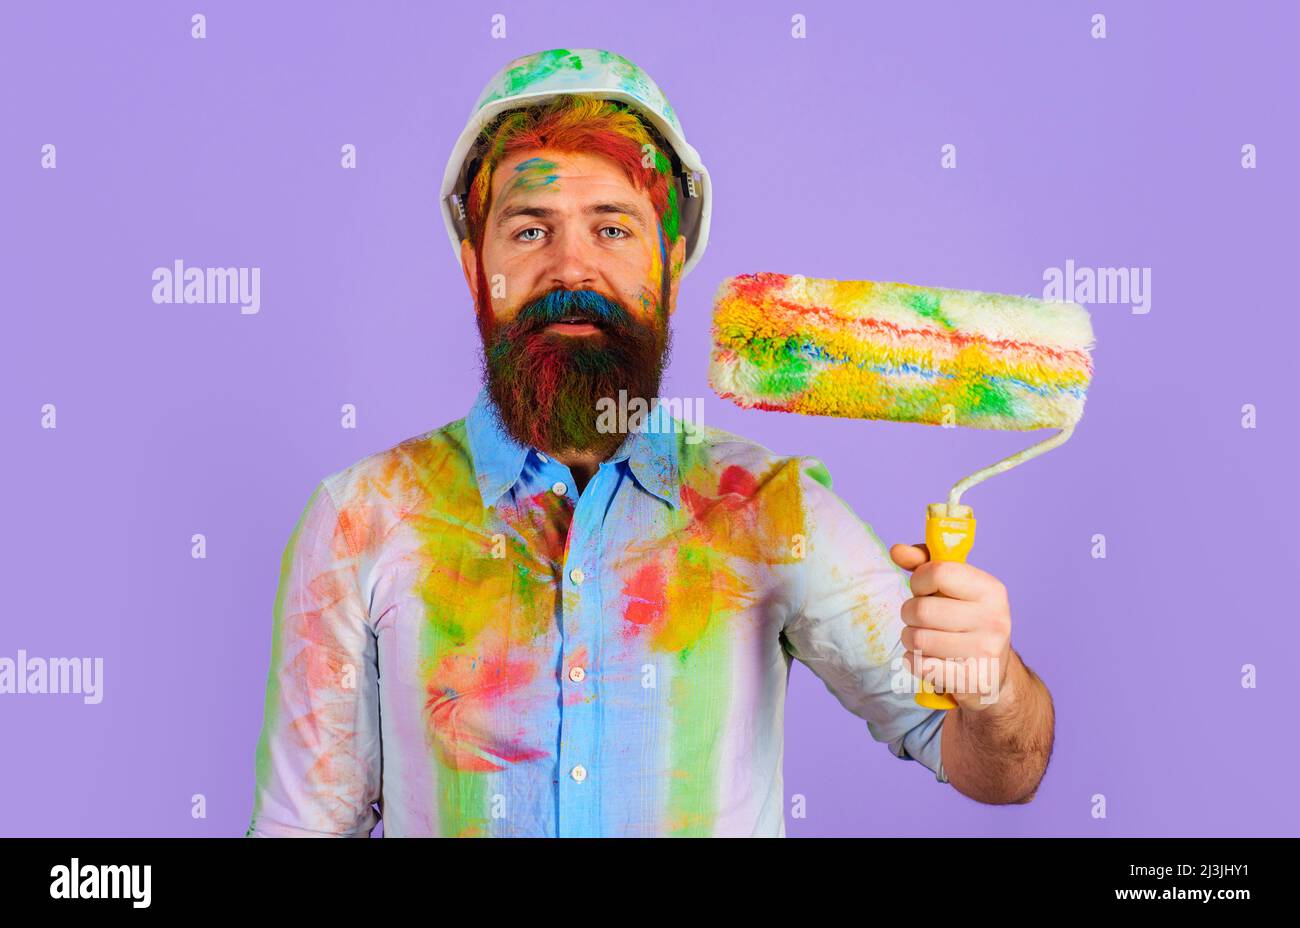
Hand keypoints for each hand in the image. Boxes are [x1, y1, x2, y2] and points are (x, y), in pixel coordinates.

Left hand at [889, 543, 1013, 711]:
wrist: (991, 674)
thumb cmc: (964, 621)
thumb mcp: (952, 588)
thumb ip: (924, 564)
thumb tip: (897, 550)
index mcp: (991, 589)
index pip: (938, 572)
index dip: (919, 580)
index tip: (923, 590)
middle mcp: (994, 619)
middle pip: (921, 609)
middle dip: (909, 613)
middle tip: (921, 619)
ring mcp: (986, 652)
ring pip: (916, 639)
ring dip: (910, 639)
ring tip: (924, 639)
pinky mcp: (972, 680)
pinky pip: (920, 665)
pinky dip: (914, 662)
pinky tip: (929, 660)